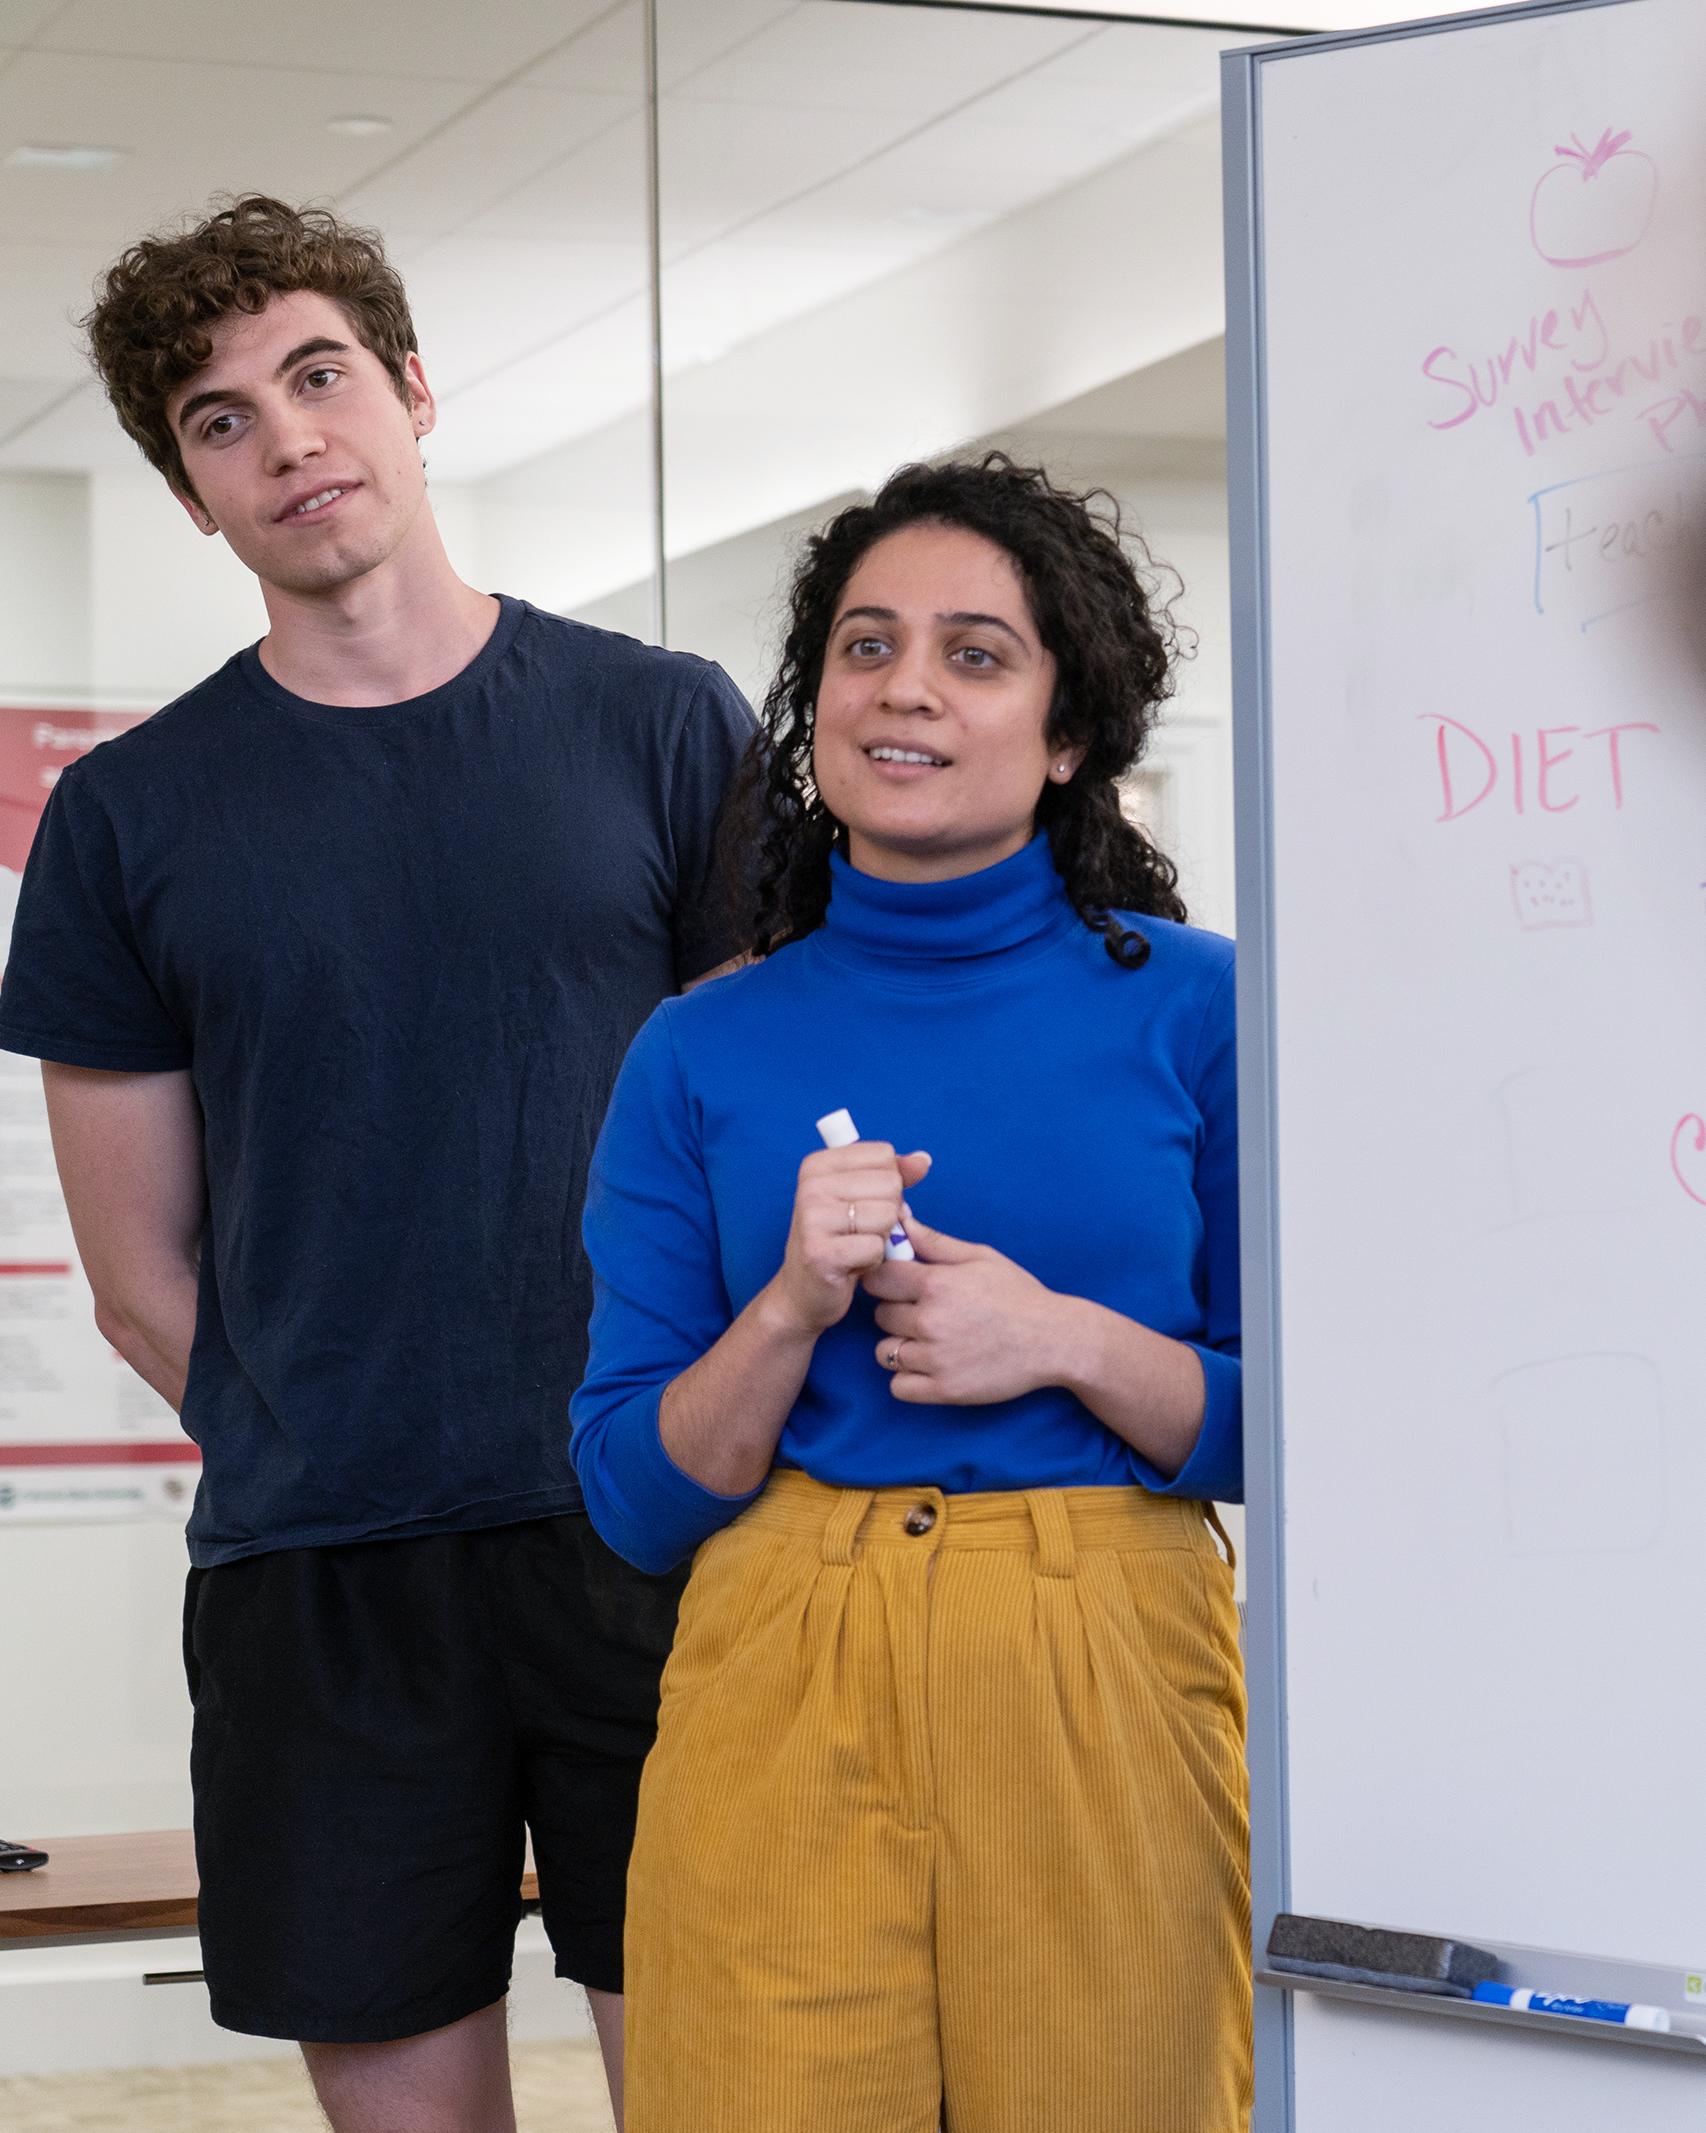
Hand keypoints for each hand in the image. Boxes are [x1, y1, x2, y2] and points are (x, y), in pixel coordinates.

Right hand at [765, 1142, 932, 1339]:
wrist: (803, 1292)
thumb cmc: (837, 1242)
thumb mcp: (863, 1199)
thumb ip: (893, 1175)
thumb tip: (923, 1160)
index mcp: (818, 1165)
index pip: (884, 1156)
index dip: (887, 1185)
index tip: (861, 1204)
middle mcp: (811, 1186)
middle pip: (890, 1185)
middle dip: (887, 1213)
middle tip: (859, 1231)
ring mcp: (812, 1219)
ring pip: (887, 1216)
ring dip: (881, 1238)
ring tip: (855, 1247)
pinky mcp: (820, 1253)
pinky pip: (876, 1247)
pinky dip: (873, 1261)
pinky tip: (851, 1264)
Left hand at [860, 1214, 1070, 1404]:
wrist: (1054, 1340)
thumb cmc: (1018, 1295)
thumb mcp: (980, 1258)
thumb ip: (935, 1242)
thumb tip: (900, 1219)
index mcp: (937, 1284)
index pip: (878, 1279)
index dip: (884, 1280)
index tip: (897, 1285)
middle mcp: (930, 1321)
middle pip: (880, 1316)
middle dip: (896, 1313)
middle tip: (925, 1313)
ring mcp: (936, 1359)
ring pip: (885, 1352)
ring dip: (900, 1347)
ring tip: (928, 1341)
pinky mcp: (944, 1390)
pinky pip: (898, 1387)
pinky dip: (908, 1379)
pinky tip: (929, 1367)